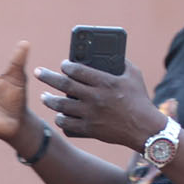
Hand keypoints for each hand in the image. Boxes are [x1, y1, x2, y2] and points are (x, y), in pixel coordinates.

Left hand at [32, 59, 163, 148]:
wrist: (144, 128)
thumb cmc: (140, 100)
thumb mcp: (133, 75)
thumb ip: (121, 63)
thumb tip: (110, 54)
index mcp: (105, 82)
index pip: (77, 70)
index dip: (66, 66)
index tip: (63, 65)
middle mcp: (94, 97)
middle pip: (63, 85)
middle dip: (47, 77)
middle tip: (39, 73)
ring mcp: (90, 114)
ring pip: (61, 106)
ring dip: (49, 100)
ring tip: (44, 97)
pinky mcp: (89, 129)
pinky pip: (66, 124)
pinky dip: (60, 119)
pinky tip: (58, 115)